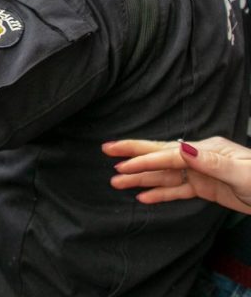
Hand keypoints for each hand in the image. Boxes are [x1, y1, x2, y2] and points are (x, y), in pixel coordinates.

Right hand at [104, 137, 250, 214]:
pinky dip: (160, 193)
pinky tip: (143, 196)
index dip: (144, 158)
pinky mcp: (206, 189)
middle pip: (160, 157)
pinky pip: (177, 191)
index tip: (121, 162)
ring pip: (165, 176)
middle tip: (106, 152)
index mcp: (206, 150)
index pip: (168, 154)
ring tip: (115, 182)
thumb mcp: (241, 172)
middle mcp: (199, 158)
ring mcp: (201, 173)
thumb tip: (180, 148)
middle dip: (133, 157)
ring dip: (141, 178)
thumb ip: (210, 162)